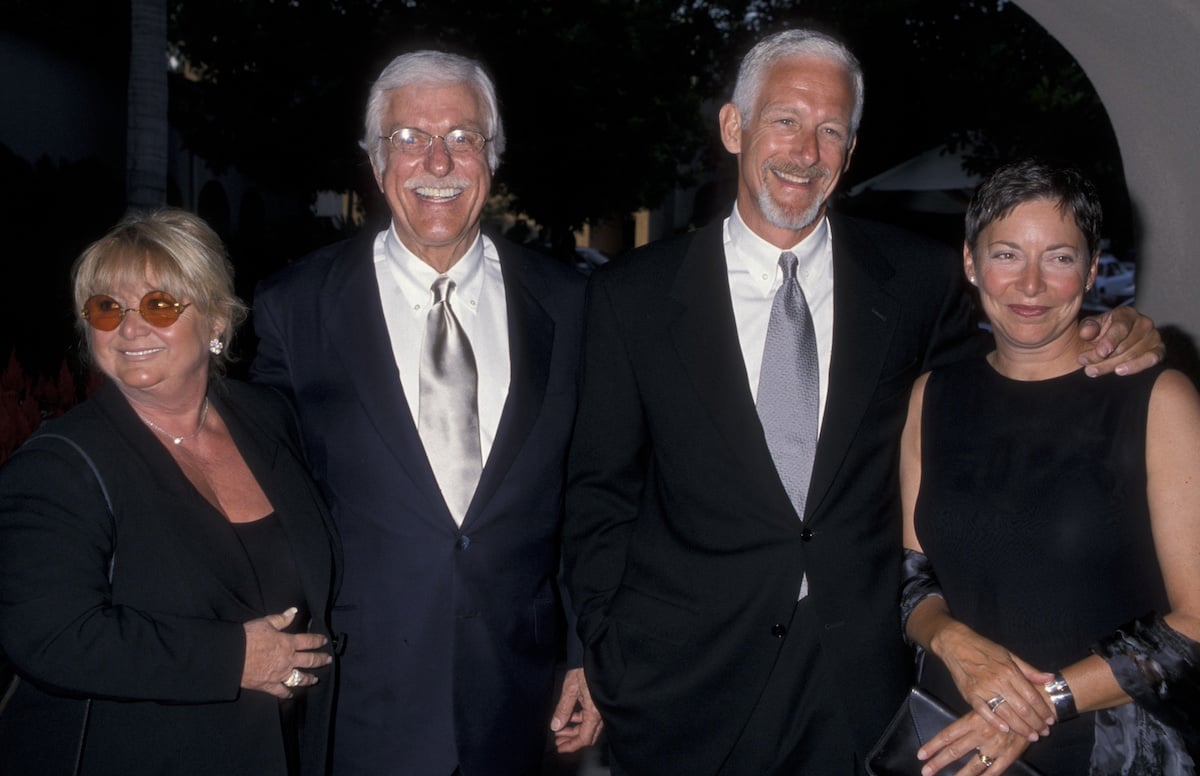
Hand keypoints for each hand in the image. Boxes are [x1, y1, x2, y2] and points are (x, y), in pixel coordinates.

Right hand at [241, 607, 331, 698]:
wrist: (233, 656)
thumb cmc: (249, 636)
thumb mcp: (266, 622)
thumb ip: (281, 619)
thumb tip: (294, 611)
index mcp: (288, 643)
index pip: (308, 641)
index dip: (318, 640)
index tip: (324, 641)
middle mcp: (288, 659)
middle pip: (310, 660)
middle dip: (321, 660)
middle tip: (328, 660)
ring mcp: (280, 674)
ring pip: (300, 678)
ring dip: (309, 678)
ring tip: (315, 679)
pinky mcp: (269, 685)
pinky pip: (282, 691)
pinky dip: (288, 694)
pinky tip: (292, 695)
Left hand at [550, 667, 603, 752]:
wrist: (596, 655)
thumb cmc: (584, 669)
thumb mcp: (570, 689)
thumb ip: (563, 709)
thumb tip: (555, 726)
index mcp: (595, 712)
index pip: (584, 738)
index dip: (572, 745)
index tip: (560, 748)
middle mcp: (601, 713)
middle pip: (588, 735)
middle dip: (572, 739)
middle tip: (558, 740)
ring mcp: (602, 708)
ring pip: (589, 727)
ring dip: (575, 730)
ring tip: (560, 729)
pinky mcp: (600, 703)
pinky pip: (591, 718)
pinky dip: (580, 720)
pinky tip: (569, 717)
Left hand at [919, 709, 1032, 775]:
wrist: (1036, 704)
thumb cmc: (1008, 700)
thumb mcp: (985, 704)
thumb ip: (970, 718)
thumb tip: (952, 731)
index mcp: (974, 720)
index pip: (948, 734)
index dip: (933, 745)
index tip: (921, 755)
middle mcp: (982, 734)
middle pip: (955, 751)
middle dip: (938, 763)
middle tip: (925, 772)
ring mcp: (996, 746)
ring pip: (973, 765)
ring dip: (959, 775)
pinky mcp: (1010, 755)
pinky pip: (995, 771)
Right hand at [933, 623, 1054, 738]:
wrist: (956, 644)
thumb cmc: (984, 649)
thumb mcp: (1009, 655)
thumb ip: (1029, 670)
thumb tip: (1050, 678)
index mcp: (1010, 671)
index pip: (1032, 696)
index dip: (1043, 711)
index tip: (1050, 721)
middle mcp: (998, 681)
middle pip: (1022, 708)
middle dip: (1036, 723)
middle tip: (1043, 733)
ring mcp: (983, 689)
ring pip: (1007, 713)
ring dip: (1021, 728)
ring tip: (1031, 736)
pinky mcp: (970, 694)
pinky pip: (984, 712)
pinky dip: (995, 722)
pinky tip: (1006, 730)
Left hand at [1078, 306, 1162, 376]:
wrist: (1113, 344)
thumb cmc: (1101, 333)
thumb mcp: (1090, 327)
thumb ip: (1088, 328)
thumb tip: (1086, 332)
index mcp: (1126, 313)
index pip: (1121, 327)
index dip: (1110, 340)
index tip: (1100, 352)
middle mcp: (1143, 322)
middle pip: (1125, 344)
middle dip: (1103, 358)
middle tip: (1086, 366)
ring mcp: (1154, 336)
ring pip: (1133, 354)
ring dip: (1112, 365)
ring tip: (1093, 371)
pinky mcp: (1159, 350)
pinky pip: (1151, 359)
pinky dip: (1136, 366)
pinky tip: (1120, 371)